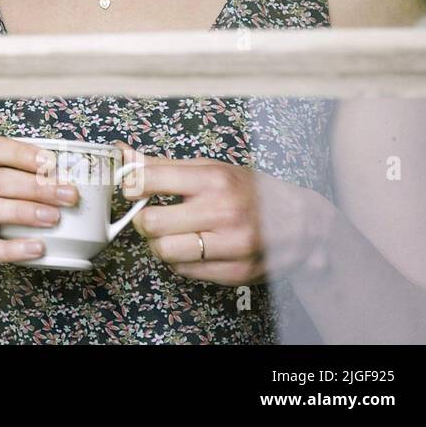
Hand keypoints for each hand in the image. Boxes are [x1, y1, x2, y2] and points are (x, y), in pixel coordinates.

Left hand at [115, 141, 331, 285]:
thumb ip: (163, 165)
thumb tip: (121, 153)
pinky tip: (194, 248)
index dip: (131, 186)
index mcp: (215, 179)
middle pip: (150, 224)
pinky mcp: (235, 273)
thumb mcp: (211, 168)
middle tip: (152, 216)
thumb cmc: (251, 192)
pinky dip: (181, 261)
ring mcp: (232, 246)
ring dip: (159, 244)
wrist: (304, 224)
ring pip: (164, 252)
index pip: (149, 180)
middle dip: (143, 221)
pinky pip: (184, 271)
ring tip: (172, 234)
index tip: (132, 189)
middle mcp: (224, 212)